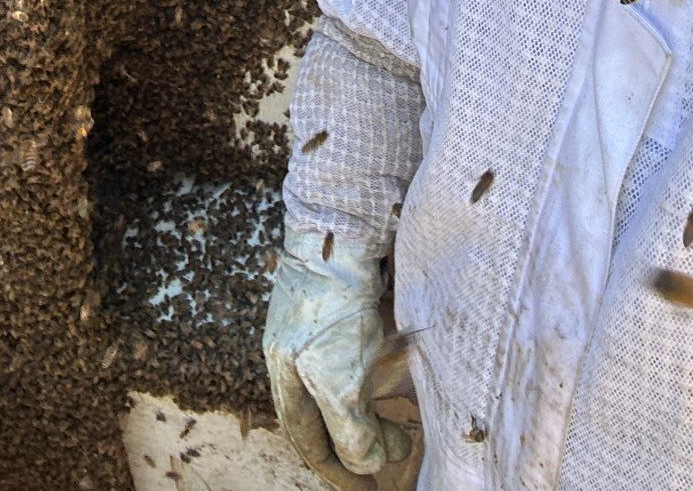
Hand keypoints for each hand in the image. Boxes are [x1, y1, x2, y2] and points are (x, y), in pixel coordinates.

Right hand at [262, 227, 412, 487]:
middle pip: (328, 408)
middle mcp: (301, 348)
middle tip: (391, 455)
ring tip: (405, 421)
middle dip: (359, 437)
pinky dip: (388, 367)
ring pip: (351, 379)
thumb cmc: (332, 305)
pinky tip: (407, 370)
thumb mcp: (337, 381)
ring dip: (377, 404)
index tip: (365, 490)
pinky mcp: (354, 300)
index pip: (306, 435)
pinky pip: (371, 347)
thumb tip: (366, 465)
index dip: (334, 469)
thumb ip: (350, 430)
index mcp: (284, 369)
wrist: (345, 228)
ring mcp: (327, 322)